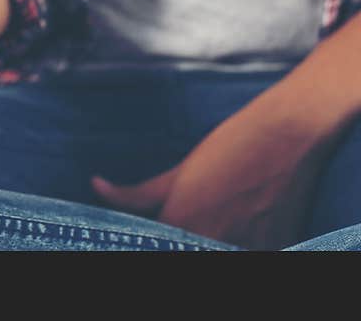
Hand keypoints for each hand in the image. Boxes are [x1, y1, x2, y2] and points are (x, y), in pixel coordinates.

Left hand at [91, 94, 331, 248]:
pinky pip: (241, 255)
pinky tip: (235, 226)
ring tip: (214, 215)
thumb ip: (135, 192)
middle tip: (183, 219)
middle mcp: (210, 242)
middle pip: (178, 250)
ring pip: (209, 253)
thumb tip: (96, 187)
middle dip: (171, 242)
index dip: (145, 242)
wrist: (290, 133)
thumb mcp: (179, 172)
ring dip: (203, 243)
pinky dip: (233, 246)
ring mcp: (244, 249)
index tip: (142, 234)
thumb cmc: (230, 145)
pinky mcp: (274, 250)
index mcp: (180, 223)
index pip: (150, 246)